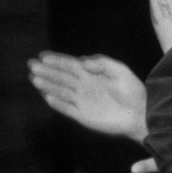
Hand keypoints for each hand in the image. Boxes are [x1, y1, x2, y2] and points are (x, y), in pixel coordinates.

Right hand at [27, 51, 147, 140]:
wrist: (140, 114)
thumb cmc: (133, 91)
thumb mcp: (121, 70)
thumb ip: (102, 63)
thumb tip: (82, 61)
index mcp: (92, 74)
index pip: (70, 65)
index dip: (57, 60)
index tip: (42, 56)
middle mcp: (84, 86)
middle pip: (61, 77)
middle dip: (47, 70)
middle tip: (31, 64)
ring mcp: (82, 101)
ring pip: (61, 91)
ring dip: (48, 85)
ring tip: (34, 78)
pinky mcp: (83, 116)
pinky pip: (66, 108)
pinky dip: (57, 103)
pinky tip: (47, 96)